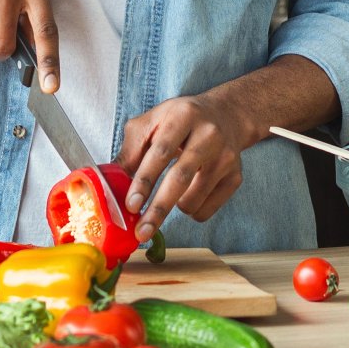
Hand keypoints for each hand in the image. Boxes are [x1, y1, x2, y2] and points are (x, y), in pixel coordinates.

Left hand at [118, 93, 252, 240]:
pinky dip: (191, 209)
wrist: (226, 115)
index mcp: (184, 116)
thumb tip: (112, 185)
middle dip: (158, 209)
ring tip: (173, 189)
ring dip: (174, 206)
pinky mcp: (236, 177)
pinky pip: (205, 210)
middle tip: (141, 232)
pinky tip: (191, 189)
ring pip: (193, 200)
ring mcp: (226, 157)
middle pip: (181, 178)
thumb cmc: (181, 120)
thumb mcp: (153, 121)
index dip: (145, 180)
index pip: (162, 152)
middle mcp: (209, 135)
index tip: (130, 205)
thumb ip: (131, 149)